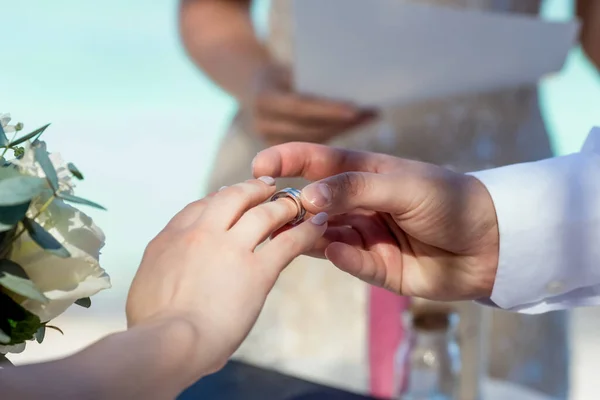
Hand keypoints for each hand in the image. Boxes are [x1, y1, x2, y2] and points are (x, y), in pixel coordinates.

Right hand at [126, 177, 327, 373]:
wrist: (167, 341)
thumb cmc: (152, 325)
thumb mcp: (146, 283)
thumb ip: (164, 266)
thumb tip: (171, 269)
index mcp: (172, 237)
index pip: (200, 206)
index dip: (219, 198)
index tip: (230, 196)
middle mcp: (202, 233)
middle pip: (232, 197)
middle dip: (253, 188)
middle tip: (267, 185)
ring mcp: (230, 248)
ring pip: (263, 213)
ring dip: (283, 204)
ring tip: (296, 202)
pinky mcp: (257, 271)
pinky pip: (287, 242)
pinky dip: (305, 230)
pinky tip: (317, 224)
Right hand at [242, 64, 374, 144]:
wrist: (249, 85)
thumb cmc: (277, 73)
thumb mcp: (288, 70)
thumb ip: (310, 80)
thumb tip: (349, 82)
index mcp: (265, 99)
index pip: (301, 106)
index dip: (328, 110)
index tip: (356, 109)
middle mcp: (264, 123)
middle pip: (310, 127)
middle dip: (342, 121)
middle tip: (371, 112)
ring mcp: (271, 139)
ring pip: (314, 139)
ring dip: (344, 128)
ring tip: (369, 116)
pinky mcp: (280, 151)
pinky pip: (312, 145)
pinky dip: (336, 133)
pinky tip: (356, 124)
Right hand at [253, 144, 499, 300]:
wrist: (491, 243)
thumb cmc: (449, 200)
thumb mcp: (402, 185)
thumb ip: (354, 189)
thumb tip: (308, 197)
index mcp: (366, 174)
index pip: (319, 162)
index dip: (289, 160)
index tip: (259, 165)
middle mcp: (359, 204)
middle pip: (315, 203)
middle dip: (291, 203)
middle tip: (268, 208)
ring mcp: (365, 236)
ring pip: (324, 234)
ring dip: (308, 233)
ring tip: (292, 230)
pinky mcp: (376, 267)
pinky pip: (349, 261)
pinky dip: (339, 256)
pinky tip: (334, 250)